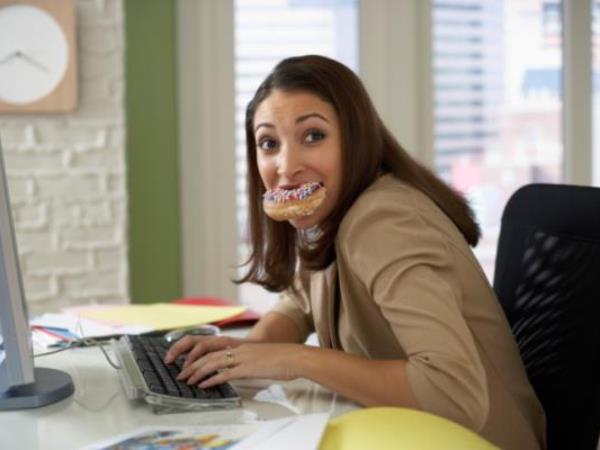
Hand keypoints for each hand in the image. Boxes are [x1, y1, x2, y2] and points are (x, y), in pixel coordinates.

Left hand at [174, 342, 303, 387]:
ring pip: (212, 362)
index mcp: (239, 343)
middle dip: (190, 362)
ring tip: (186, 380)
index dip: (195, 349)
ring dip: (196, 372)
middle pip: (206, 351)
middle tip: (180, 372)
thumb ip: (245, 358)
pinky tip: (203, 385)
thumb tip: (236, 367)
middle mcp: (237, 347)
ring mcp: (241, 357)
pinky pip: (224, 374)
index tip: (185, 359)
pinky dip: (211, 380)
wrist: (295, 357)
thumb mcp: (258, 355)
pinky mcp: (247, 369)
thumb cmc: (281, 358)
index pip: (210, 342)